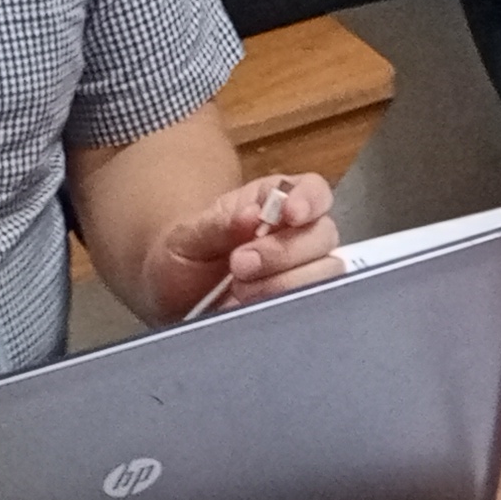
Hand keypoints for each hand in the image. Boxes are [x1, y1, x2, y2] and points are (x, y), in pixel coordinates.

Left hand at [146, 171, 342, 321]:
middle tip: (239, 265)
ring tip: (241, 291)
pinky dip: (285, 307)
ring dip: (285, 283)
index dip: (309, 200)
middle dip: (283, 251)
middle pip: (324, 234)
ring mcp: (303, 273)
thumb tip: (251, 214)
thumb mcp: (186, 237)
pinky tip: (254, 309)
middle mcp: (297, 235)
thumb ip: (218, 225)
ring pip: (327, 271)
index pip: (312, 190)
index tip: (290, 214)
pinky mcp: (300, 306)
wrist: (173, 303)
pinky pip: (314, 306)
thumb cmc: (183, 258)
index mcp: (273, 202)